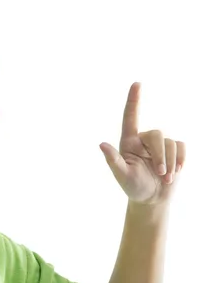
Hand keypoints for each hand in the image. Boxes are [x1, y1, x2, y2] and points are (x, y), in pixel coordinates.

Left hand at [100, 82, 185, 204]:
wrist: (152, 199)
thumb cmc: (133, 187)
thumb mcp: (122, 175)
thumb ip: (113, 160)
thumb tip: (101, 144)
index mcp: (128, 141)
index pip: (130, 116)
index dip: (133, 99)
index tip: (137, 83)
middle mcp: (144, 139)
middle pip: (157, 134)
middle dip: (160, 155)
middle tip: (160, 174)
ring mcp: (160, 145)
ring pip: (170, 142)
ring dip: (170, 162)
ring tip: (165, 179)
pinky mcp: (174, 151)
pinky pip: (181, 147)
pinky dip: (180, 160)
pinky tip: (176, 171)